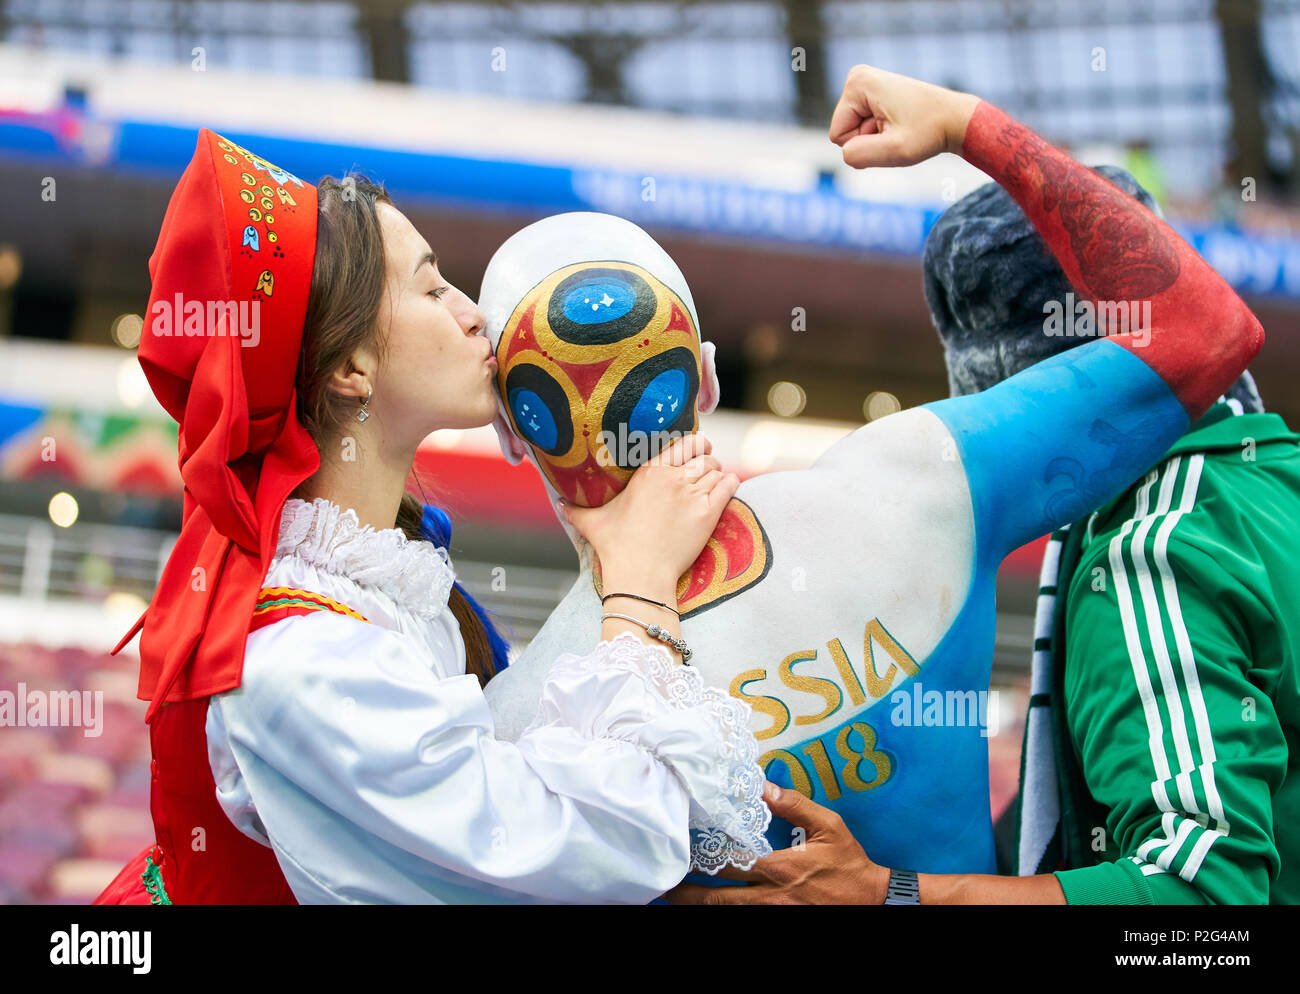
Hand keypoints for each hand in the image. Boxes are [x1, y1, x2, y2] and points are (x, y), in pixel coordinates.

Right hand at [563, 433, 739, 586]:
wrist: (640, 574)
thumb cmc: (617, 548)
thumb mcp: (593, 523)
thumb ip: (575, 509)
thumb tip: (559, 503)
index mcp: (649, 471)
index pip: (680, 442)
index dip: (692, 443)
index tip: (694, 448)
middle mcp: (672, 477)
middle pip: (702, 453)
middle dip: (707, 456)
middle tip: (706, 463)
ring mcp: (692, 494)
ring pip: (716, 469)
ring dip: (717, 472)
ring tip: (715, 479)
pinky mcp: (708, 513)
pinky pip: (728, 486)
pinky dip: (731, 483)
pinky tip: (729, 485)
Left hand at [663, 782, 889, 904]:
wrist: (872, 901)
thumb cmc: (849, 864)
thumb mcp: (828, 827)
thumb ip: (794, 805)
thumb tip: (763, 786)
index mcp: (780, 868)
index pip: (731, 863)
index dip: (703, 858)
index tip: (681, 848)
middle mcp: (771, 896)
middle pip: (720, 898)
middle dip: (689, 894)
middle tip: (664, 885)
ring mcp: (774, 914)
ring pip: (730, 912)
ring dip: (702, 905)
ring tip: (676, 898)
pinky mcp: (781, 921)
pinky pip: (746, 919)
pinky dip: (726, 911)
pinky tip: (711, 905)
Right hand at [829, 64, 979, 168]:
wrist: (955, 119)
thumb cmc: (929, 132)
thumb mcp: (894, 150)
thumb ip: (859, 155)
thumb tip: (844, 153)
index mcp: (857, 83)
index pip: (838, 136)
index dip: (864, 144)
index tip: (891, 132)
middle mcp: (857, 77)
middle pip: (844, 132)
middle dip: (869, 140)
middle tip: (898, 131)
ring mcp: (866, 83)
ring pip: (854, 131)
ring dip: (877, 138)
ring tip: (901, 127)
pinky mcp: (873, 91)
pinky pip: (863, 125)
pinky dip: (881, 132)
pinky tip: (901, 124)